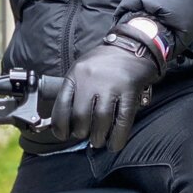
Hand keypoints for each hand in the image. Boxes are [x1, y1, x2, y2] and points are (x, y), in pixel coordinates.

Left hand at [51, 33, 164, 151]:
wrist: (132, 47)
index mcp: (76, 74)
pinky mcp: (129, 91)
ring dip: (98, 137)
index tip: (63, 135)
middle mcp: (91, 79)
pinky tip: (114, 144)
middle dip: (81, 133)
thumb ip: (73, 92)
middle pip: (81, 116)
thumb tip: (64, 123)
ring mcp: (112, 85)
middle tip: (84, 136)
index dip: (60, 126)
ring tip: (98, 141)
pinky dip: (118, 137)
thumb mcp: (81, 70)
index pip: (62, 105)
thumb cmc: (104, 63)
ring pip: (101, 120)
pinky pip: (123, 120)